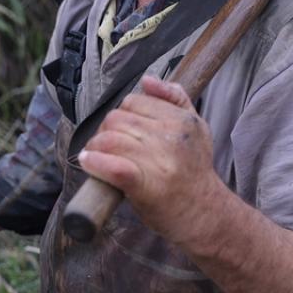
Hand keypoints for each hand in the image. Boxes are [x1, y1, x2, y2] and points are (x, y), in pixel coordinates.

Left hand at [78, 75, 224, 246]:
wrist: (203, 213)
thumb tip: (146, 80)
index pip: (133, 102)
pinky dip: (95, 163)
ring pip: (109, 139)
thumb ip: (175, 98)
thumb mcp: (196, 127)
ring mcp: (159, 161)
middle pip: (117, 119)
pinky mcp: (145, 185)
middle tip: (107, 148)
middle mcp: (171, 137)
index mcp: (182, 120)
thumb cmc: (194, 170)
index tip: (121, 131)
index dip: (121, 115)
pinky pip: (112, 166)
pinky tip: (89, 162)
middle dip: (105, 131)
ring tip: (97, 157)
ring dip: (96, 147)